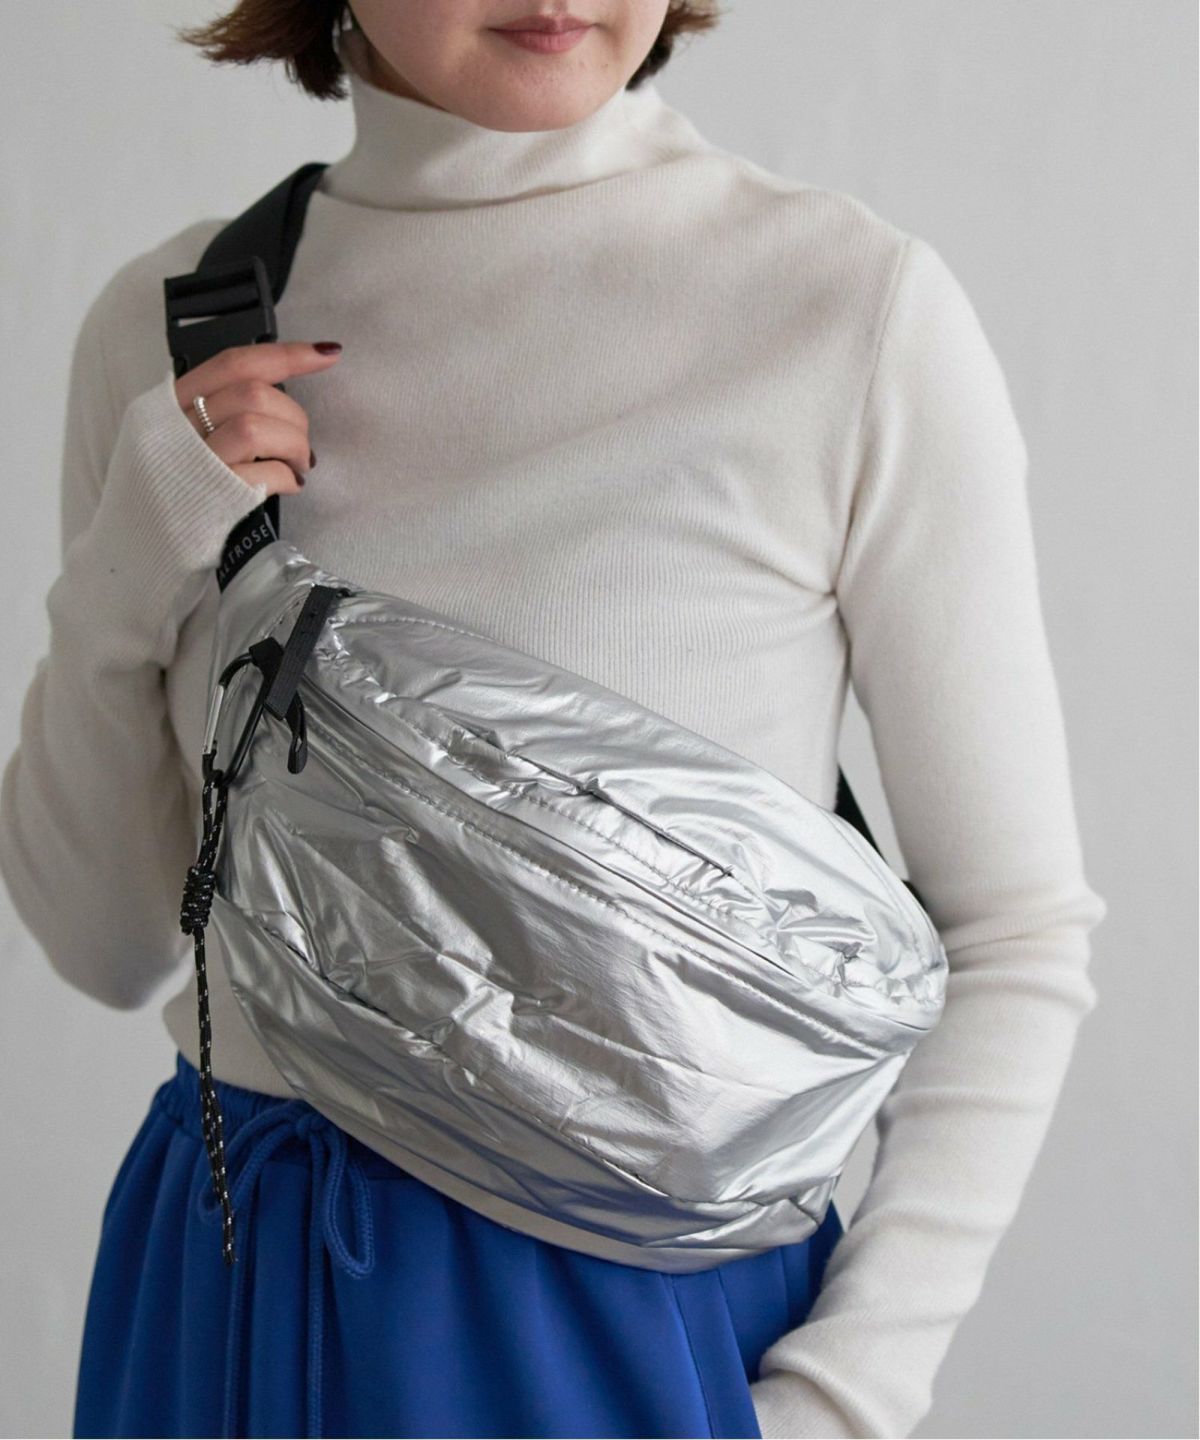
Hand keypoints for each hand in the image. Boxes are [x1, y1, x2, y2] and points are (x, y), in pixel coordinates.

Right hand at [172, 340, 342, 495]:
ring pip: (255, 427)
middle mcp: (178, 428)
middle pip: (252, 393)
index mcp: (171, 405)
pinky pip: (265, 474)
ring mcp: (194, 462)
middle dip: (292, 417)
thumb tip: (276, 399)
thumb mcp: (177, 440)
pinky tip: (288, 484)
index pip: (233, 364)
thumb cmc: (170, 491)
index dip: (285, 355)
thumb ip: (214, 413)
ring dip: (293, 446)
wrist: (142, 542)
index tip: (326, 353)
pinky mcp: (213, 497)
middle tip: (298, 447)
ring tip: (296, 466)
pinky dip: (287, 477)